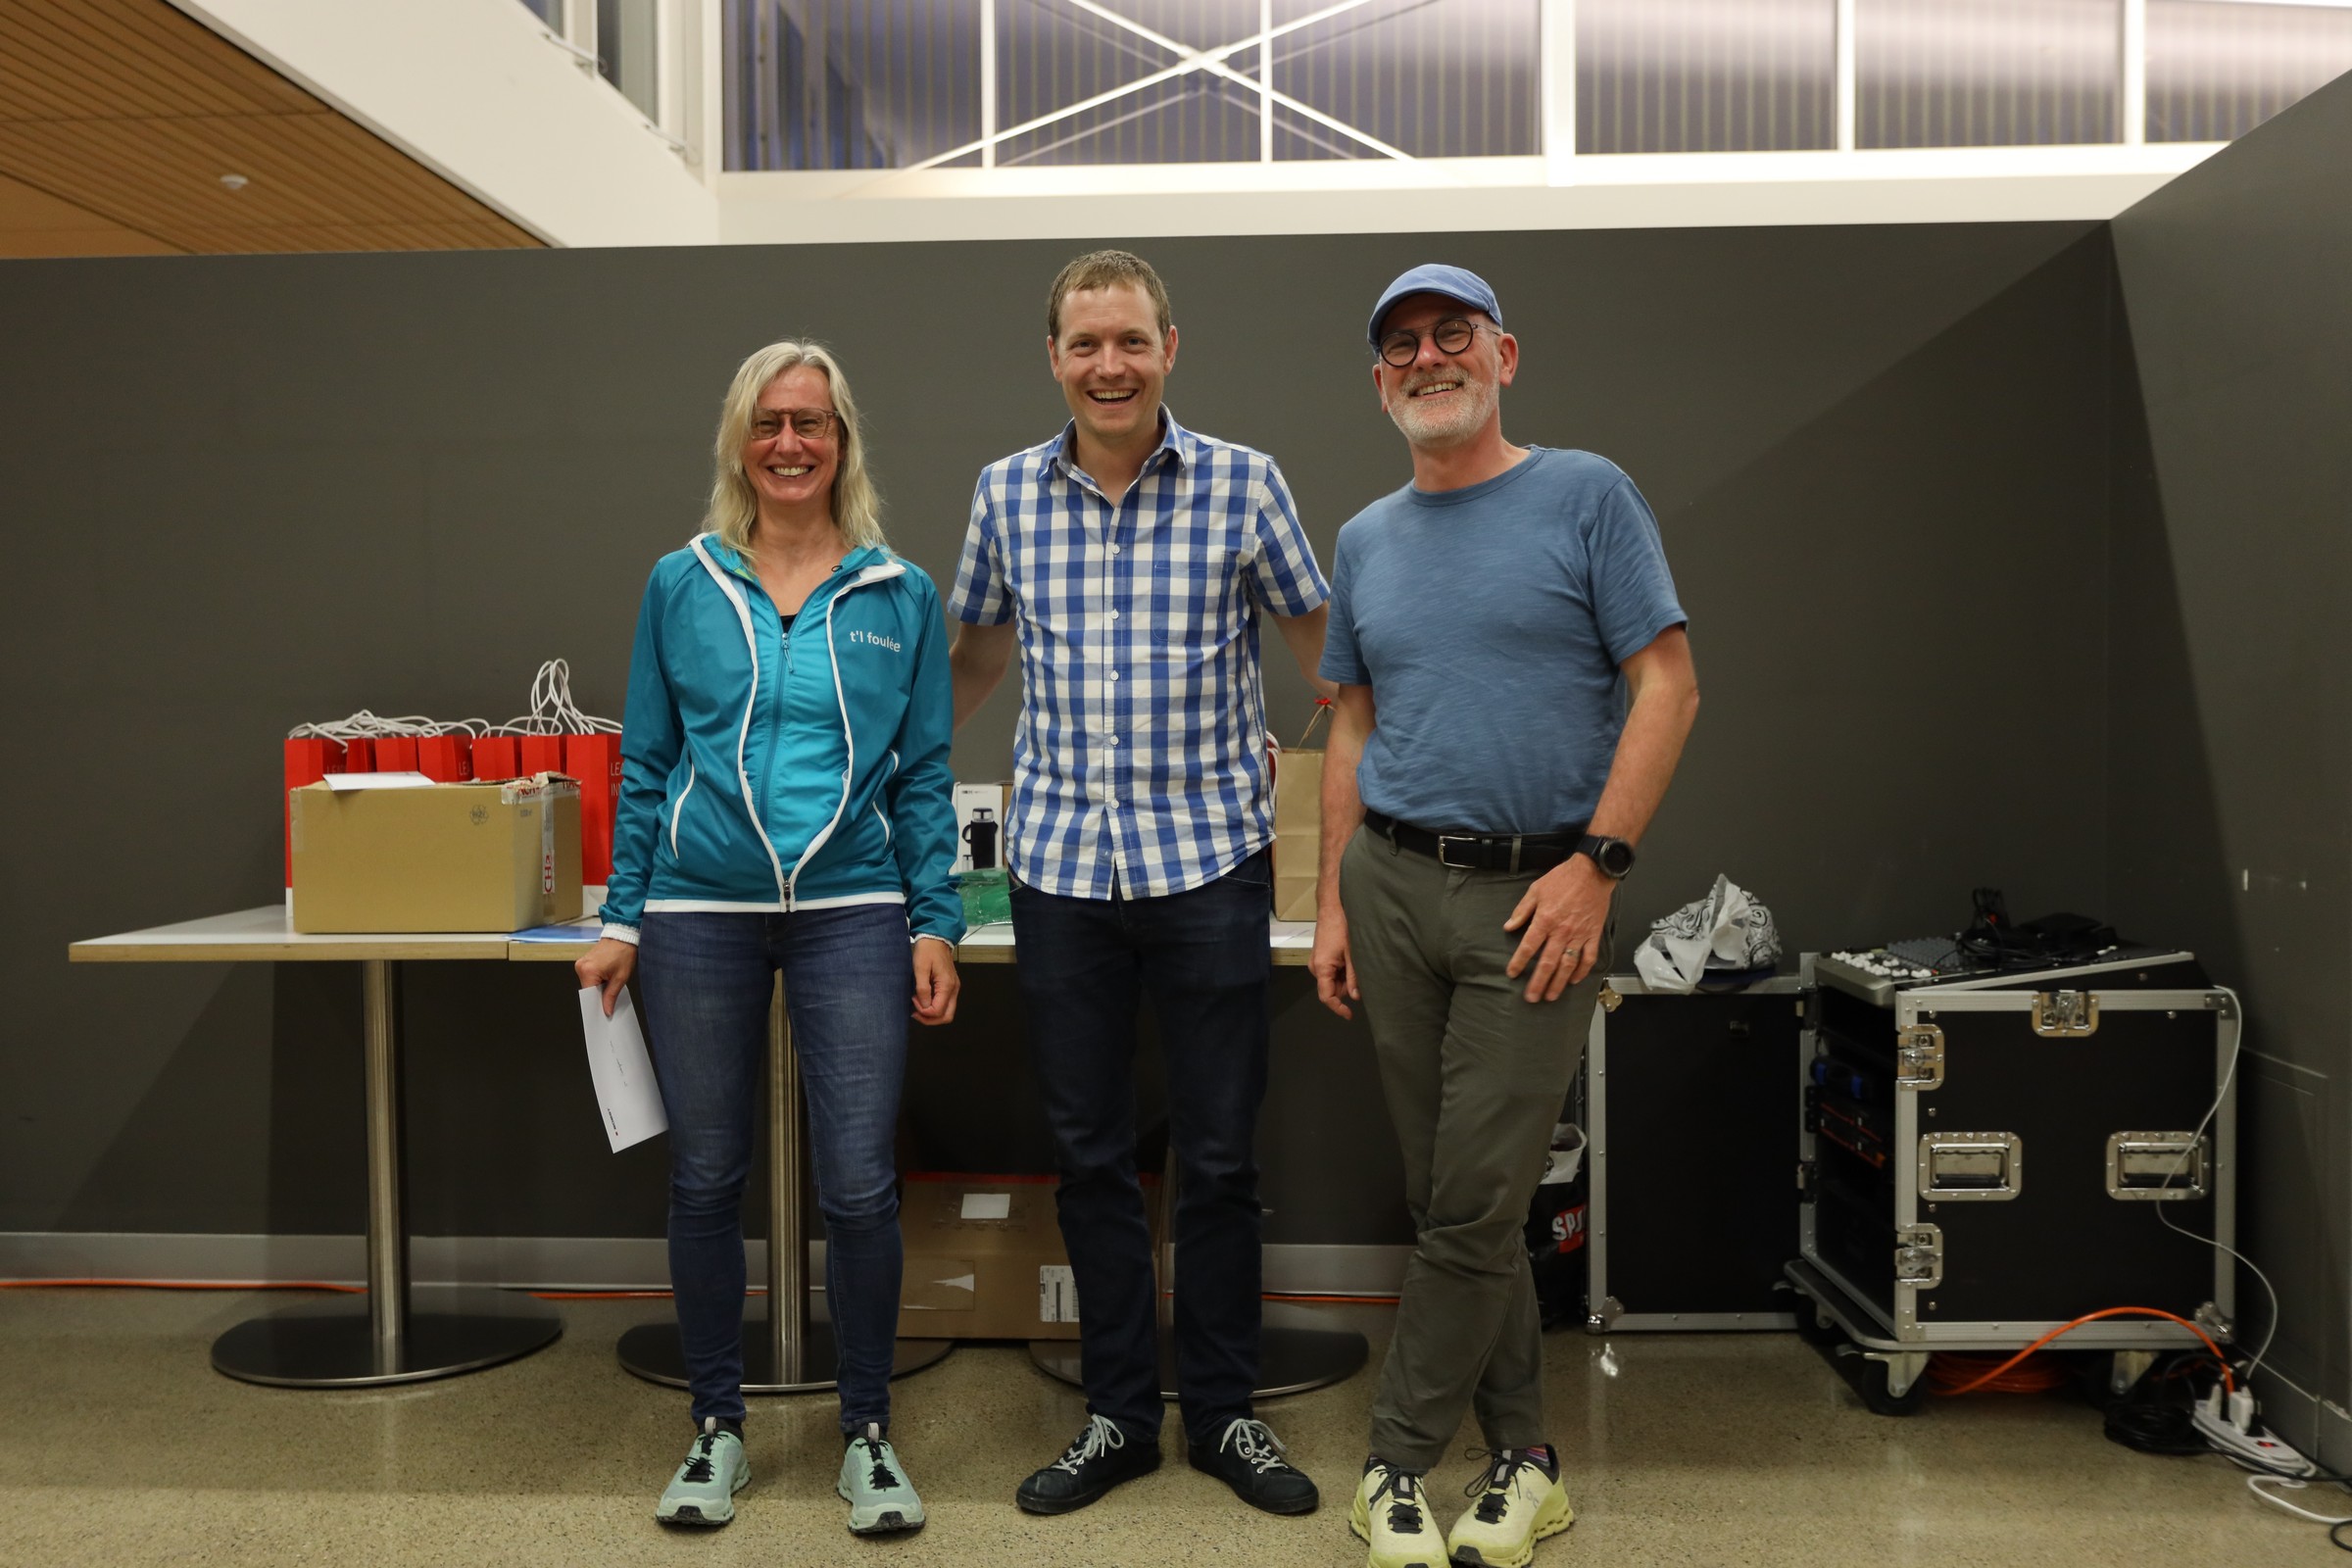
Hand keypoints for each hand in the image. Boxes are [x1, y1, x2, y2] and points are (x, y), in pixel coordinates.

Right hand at [575, 937, 636, 1016]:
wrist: (623, 935)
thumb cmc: (623, 952)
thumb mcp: (621, 977)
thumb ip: (611, 995)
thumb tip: (606, 1010)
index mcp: (588, 971)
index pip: (588, 995)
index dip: (596, 1004)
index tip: (603, 1013)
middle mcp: (581, 967)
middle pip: (588, 990)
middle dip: (599, 995)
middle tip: (610, 1000)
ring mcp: (581, 963)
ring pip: (589, 984)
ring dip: (599, 987)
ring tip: (611, 982)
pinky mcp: (585, 961)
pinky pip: (589, 976)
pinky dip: (597, 980)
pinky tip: (607, 978)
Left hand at [911, 937, 959, 1025]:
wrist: (936, 938)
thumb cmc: (927, 951)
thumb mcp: (920, 968)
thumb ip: (922, 989)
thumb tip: (924, 1006)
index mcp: (947, 985)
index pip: (938, 1011)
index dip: (924, 1012)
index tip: (913, 1000)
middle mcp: (954, 989)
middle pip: (947, 1017)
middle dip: (930, 1019)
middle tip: (915, 1012)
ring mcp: (954, 988)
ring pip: (947, 1012)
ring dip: (932, 1014)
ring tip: (918, 1005)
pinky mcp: (950, 986)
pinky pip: (945, 1004)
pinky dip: (935, 1007)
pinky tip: (924, 1000)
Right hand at [1311, 908, 1358, 1019]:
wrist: (1333, 908)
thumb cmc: (1341, 927)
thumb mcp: (1352, 954)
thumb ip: (1353, 977)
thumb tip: (1355, 997)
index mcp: (1321, 968)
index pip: (1326, 997)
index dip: (1338, 1008)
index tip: (1350, 1015)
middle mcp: (1315, 967)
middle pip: (1331, 989)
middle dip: (1346, 987)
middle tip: (1359, 974)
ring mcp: (1317, 962)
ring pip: (1333, 980)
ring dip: (1345, 977)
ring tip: (1354, 961)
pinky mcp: (1320, 957)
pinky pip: (1331, 972)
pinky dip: (1342, 970)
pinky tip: (1349, 957)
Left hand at [1503, 856, 1613, 1002]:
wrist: (1592, 872)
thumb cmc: (1562, 879)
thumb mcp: (1535, 890)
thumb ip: (1522, 911)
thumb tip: (1509, 927)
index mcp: (1545, 920)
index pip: (1528, 947)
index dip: (1519, 962)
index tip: (1512, 973)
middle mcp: (1562, 931)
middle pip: (1548, 963)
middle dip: (1538, 983)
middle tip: (1531, 998)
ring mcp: (1579, 935)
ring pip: (1568, 965)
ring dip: (1558, 983)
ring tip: (1550, 996)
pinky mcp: (1593, 935)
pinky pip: (1588, 958)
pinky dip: (1582, 971)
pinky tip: (1574, 981)